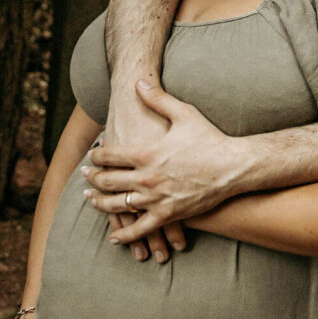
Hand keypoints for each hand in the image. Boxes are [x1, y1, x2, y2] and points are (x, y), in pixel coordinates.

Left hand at [82, 80, 246, 244]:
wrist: (233, 166)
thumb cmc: (209, 138)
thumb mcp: (184, 113)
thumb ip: (158, 99)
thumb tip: (139, 82)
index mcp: (147, 153)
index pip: (110, 156)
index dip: (96, 157)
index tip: (90, 158)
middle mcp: (147, 177)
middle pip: (108, 181)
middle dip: (92, 179)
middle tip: (84, 177)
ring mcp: (156, 198)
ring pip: (118, 205)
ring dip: (100, 203)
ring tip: (90, 199)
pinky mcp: (168, 215)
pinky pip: (140, 229)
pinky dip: (125, 234)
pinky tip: (114, 235)